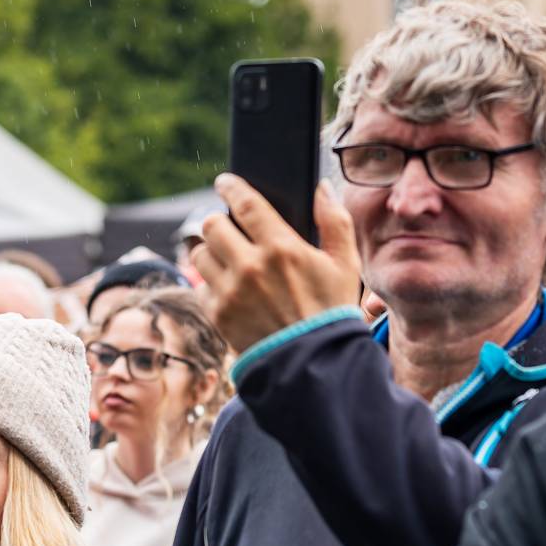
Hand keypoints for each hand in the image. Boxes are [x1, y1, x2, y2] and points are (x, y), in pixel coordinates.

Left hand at [191, 174, 363, 352]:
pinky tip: (228, 286)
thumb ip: (335, 221)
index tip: (224, 182)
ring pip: (199, 254)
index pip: (243, 203)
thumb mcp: (345, 263)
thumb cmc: (331, 311)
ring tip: (226, 256)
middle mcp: (249, 267)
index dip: (230, 187)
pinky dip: (211, 282)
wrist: (313, 363)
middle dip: (218, 221)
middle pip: (211, 225)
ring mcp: (229, 292)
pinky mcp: (217, 314)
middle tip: (228, 226)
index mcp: (281, 248)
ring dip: (210, 251)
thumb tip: (322, 187)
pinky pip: (201, 286)